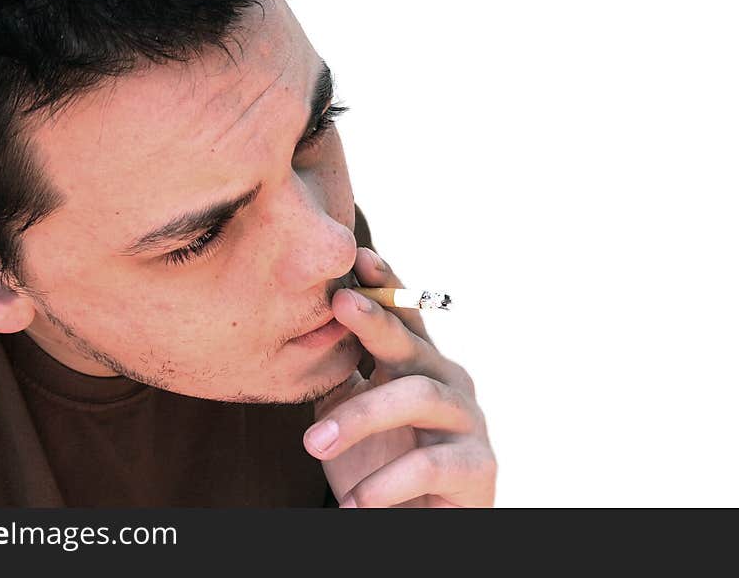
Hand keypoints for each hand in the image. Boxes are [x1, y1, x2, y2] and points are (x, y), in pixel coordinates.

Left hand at [303, 247, 496, 506]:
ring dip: (359, 419)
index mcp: (416, 365)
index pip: (402, 317)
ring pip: (416, 397)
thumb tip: (305, 333)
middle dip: (377, 320)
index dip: (385, 285)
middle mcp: (447, 382)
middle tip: (340, 303)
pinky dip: (385, 483)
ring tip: (311, 446)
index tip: (360, 256)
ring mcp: (467, 421)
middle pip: (412, 343)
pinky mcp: (478, 467)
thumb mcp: (349, 417)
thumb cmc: (380, 465)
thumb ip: (337, 376)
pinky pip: (428, 465)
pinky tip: (355, 502)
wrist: (414, 525)